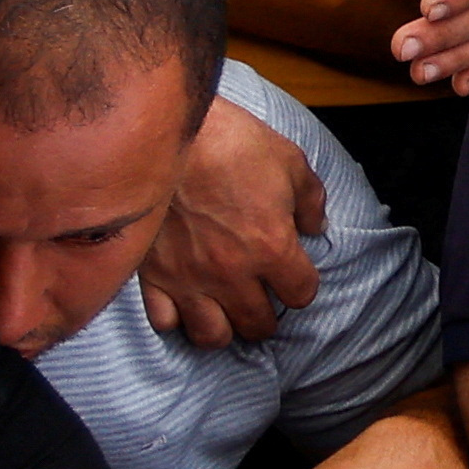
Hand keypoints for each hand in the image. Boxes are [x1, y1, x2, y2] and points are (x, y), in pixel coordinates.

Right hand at [141, 99, 326, 343]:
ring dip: (225, 327)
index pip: (301, 294)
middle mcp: (233, 273)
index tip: (293, 273)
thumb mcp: (290, 161)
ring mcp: (189, 278)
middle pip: (259, 325)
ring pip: (212, 336)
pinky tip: (185, 300)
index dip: (301, 285)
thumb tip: (316, 226)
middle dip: (266, 314)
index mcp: (272, 247)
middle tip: (261, 297)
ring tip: (225, 309)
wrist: (167, 133)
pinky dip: (177, 317)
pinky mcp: (152, 274)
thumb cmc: (232, 142)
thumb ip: (311, 201)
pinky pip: (166, 321)